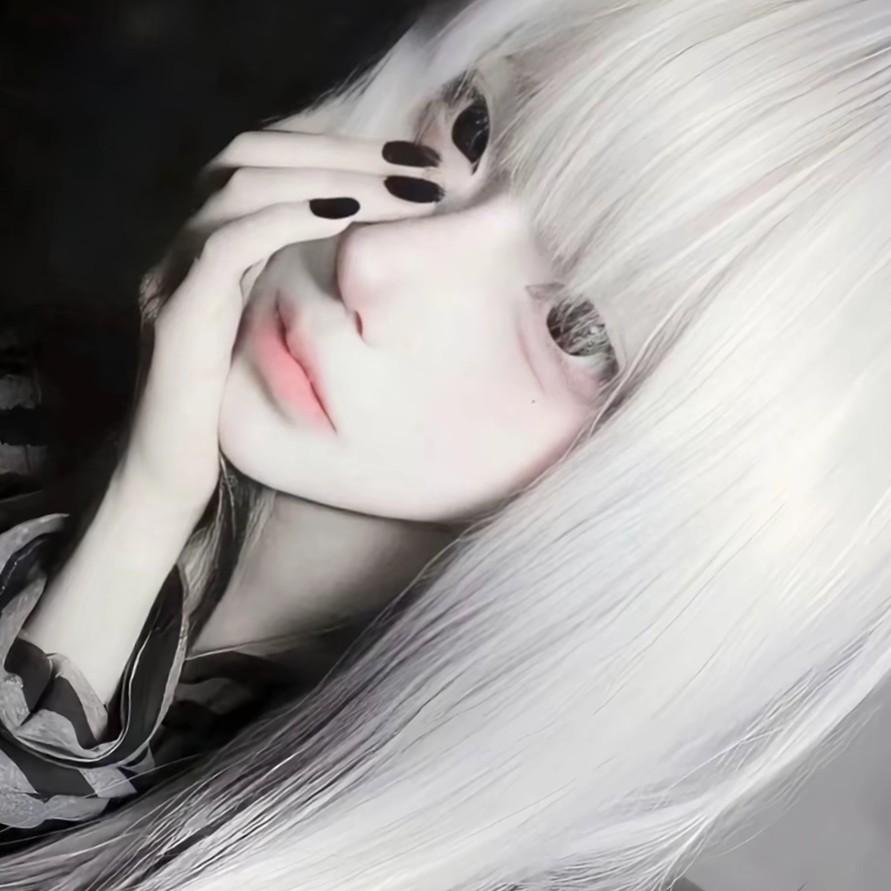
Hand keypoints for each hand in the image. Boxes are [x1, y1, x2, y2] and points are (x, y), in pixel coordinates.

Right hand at [119, 130, 443, 509]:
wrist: (169, 476)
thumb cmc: (238, 407)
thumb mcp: (278, 328)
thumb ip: (303, 281)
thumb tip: (376, 251)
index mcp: (213, 242)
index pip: (268, 157)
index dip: (338, 145)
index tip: (414, 158)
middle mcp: (187, 244)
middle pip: (254, 153)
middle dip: (344, 150)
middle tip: (421, 165)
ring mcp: (176, 274)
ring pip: (242, 185)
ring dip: (331, 177)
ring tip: (405, 190)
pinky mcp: (178, 315)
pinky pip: (227, 245)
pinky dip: (288, 218)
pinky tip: (347, 215)